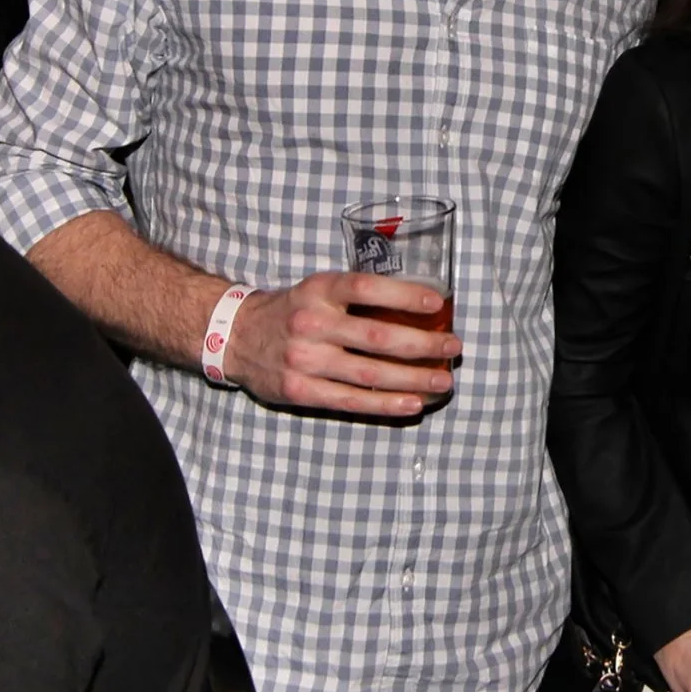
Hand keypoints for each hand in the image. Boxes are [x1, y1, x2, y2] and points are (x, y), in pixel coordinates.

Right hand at [222, 273, 461, 416]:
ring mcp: (304, 360)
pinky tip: (413, 404)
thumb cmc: (294, 310)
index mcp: (320, 290)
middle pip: (378, 336)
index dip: (405, 294)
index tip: (439, 303)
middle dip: (423, 344)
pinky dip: (386, 404)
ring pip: (370, 373)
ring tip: (443, 381)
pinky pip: (351, 400)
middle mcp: (312, 323)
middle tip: (453, 348)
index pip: (367, 287)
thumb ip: (358, 296)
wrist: (237, 337)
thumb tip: (420, 306)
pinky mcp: (300, 390)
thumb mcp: (320, 288)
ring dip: (414, 379)